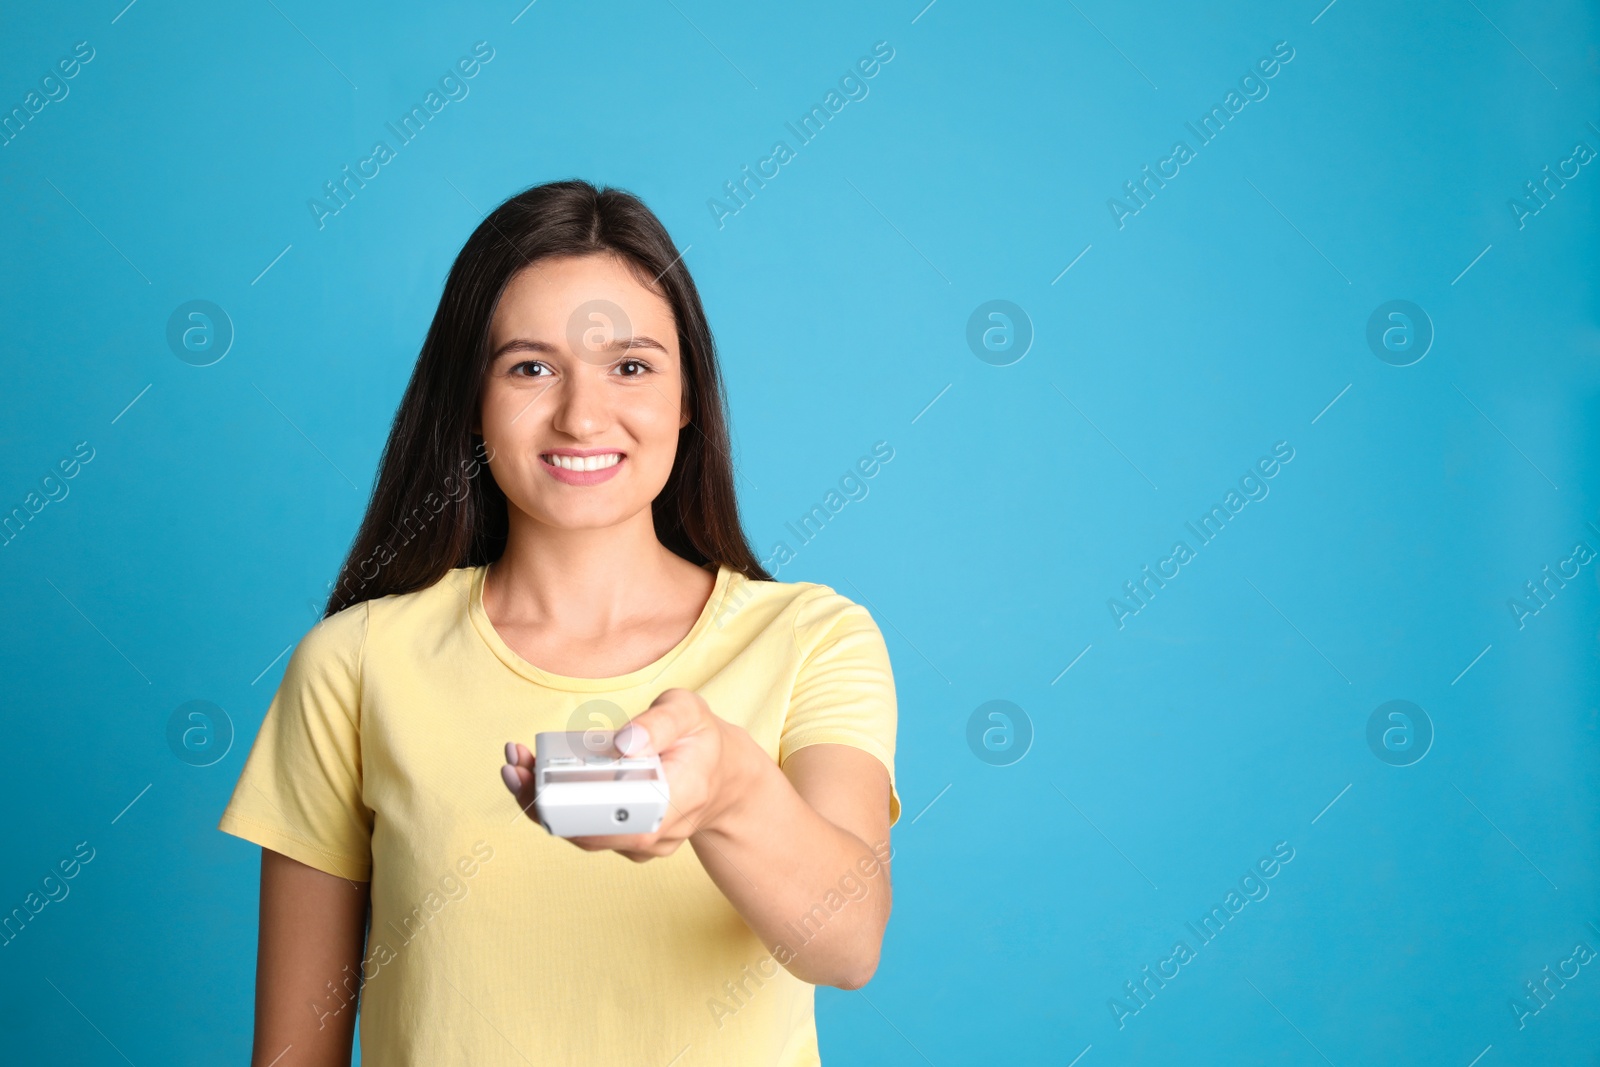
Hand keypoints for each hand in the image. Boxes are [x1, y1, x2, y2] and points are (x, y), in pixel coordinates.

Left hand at [499, 688, 755, 862]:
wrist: (721, 775)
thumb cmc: (700, 738)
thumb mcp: (689, 711)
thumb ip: (660, 723)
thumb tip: (623, 744)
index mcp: (682, 797)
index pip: (627, 816)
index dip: (581, 805)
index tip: (546, 781)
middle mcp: (661, 831)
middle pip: (594, 833)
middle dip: (546, 803)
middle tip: (515, 767)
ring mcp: (643, 844)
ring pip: (584, 836)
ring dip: (543, 805)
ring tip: (515, 768)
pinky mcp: (626, 842)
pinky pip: (587, 832)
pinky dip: (556, 808)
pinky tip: (531, 779)